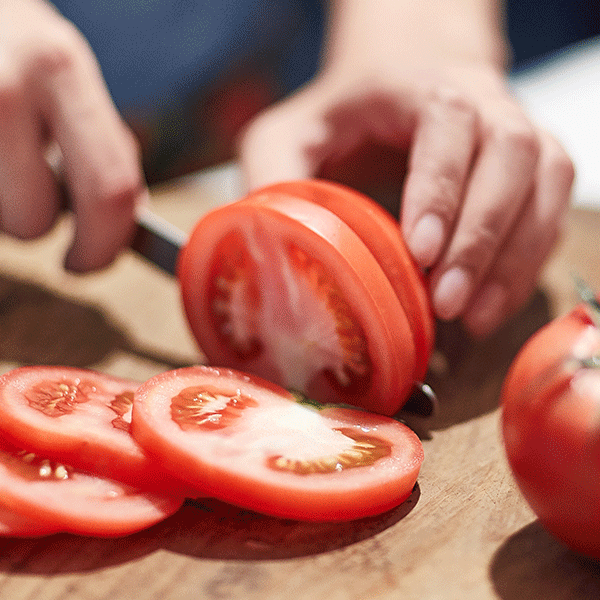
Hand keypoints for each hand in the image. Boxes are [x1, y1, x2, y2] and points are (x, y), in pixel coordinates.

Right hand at [0, 0, 145, 270]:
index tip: (87, 262)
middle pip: (33, 218)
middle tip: (31, 210)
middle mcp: (6, 86)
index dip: (103, 245)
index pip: (110, 190)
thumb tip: (128, 217)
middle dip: (34, 227)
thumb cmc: (12, 48)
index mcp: (61, 72)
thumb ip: (102, 143)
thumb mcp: (66, 75)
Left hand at [238, 2, 573, 337]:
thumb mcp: (290, 133)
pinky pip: (548, 218)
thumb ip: (273, 176)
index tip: (420, 251)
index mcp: (420, 87)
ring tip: (471, 319)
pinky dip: (524, 267)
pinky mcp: (534, 173)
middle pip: (511, 158)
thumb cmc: (345, 117)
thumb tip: (265, 246)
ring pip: (544, 188)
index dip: (440, 187)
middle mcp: (484, 104)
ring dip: (511, 259)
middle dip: (481, 238)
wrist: (405, 88)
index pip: (447, 123)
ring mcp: (519, 136)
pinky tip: (488, 309)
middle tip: (445, 302)